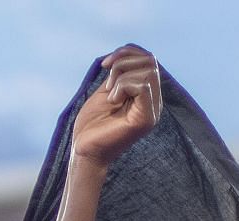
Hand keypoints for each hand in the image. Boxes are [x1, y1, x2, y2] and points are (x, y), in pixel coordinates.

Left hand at [72, 45, 160, 167]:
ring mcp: (152, 111)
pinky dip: (123, 86)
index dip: (126, 52)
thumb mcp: (107, 90)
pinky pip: (143, 86)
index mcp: (146, 94)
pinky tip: (113, 101)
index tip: (105, 64)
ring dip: (121, 77)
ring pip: (148, 71)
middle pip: (151, 61)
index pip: (148, 59)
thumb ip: (121, 73)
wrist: (84, 150)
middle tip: (107, 82)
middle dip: (123, 62)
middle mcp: (154, 101)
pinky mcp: (146, 118)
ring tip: (110, 95)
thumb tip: (128, 52)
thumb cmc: (92, 124)